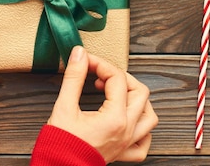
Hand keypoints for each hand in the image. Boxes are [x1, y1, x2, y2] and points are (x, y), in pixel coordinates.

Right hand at [47, 46, 157, 163]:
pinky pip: (144, 143)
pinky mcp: (122, 154)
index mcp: (114, 118)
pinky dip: (141, 129)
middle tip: (102, 74)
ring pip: (149, 117)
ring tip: (118, 93)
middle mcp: (126, 130)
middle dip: (122, 78)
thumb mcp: (64, 106)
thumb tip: (80, 54)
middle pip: (140, 93)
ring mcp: (127, 143)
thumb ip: (74, 78)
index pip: (116, 78)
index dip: (101, 64)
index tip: (86, 61)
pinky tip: (127, 120)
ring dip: (137, 100)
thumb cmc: (60, 144)